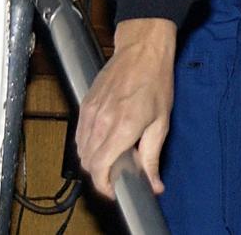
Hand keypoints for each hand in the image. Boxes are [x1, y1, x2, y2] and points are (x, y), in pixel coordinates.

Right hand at [76, 18, 176, 198]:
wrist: (142, 50)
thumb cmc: (156, 82)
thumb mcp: (161, 122)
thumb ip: (152, 156)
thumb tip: (154, 183)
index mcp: (121, 128)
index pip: (99, 168)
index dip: (104, 185)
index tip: (115, 189)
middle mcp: (101, 122)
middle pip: (87, 163)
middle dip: (100, 174)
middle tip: (118, 172)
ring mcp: (90, 113)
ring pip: (81, 150)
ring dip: (93, 159)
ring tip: (112, 155)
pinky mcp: (85, 104)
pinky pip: (79, 134)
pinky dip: (87, 143)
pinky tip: (104, 140)